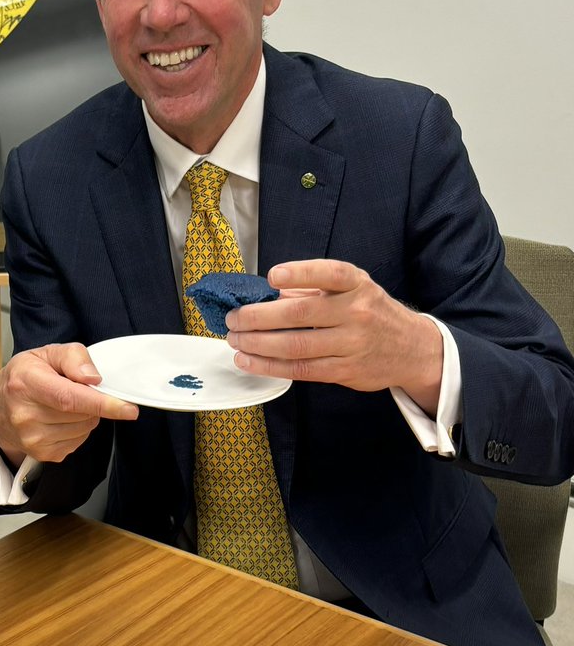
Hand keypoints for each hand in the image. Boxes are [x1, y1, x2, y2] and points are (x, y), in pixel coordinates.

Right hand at [0, 344, 137, 467]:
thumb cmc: (24, 376)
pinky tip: (60, 419)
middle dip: (92, 402)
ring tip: (64, 404)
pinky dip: (78, 429)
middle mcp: (25, 415)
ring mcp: (32, 439)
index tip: (128, 409)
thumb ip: (72, 357)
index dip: (102, 404)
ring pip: (83, 429)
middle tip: (76, 389)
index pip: (69, 398)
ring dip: (85, 416)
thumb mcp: (45, 353)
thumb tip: (93, 379)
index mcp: (26, 384)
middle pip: (81, 414)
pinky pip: (78, 442)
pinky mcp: (41, 454)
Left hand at [225, 259, 442, 412]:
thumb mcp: (351, 288)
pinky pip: (301, 370)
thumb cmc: (370, 311)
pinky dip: (269, 366)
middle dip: (257, 317)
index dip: (299, 274)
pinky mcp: (345, 371)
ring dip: (257, 344)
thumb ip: (311, 288)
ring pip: (295, 346)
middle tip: (232, 319)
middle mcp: (356, 312)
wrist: (413, 349)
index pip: (328, 273)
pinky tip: (249, 360)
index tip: (272, 276)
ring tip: (235, 340)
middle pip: (300, 314)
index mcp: (356, 284)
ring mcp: (351, 344)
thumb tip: (264, 294)